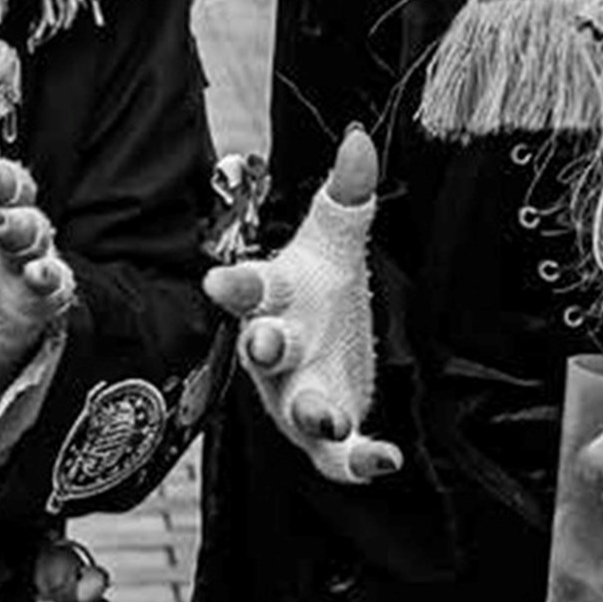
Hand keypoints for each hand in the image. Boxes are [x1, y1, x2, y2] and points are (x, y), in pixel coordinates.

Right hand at [201, 126, 399, 483]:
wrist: (330, 346)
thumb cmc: (319, 290)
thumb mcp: (335, 238)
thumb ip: (347, 192)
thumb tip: (358, 138)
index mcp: (273, 300)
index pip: (248, 288)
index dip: (234, 286)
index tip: (216, 280)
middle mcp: (278, 350)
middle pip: (263, 350)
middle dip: (263, 347)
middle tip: (263, 343)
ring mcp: (296, 394)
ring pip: (296, 408)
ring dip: (312, 412)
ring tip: (332, 417)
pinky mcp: (323, 435)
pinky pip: (335, 458)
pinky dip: (357, 463)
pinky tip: (385, 460)